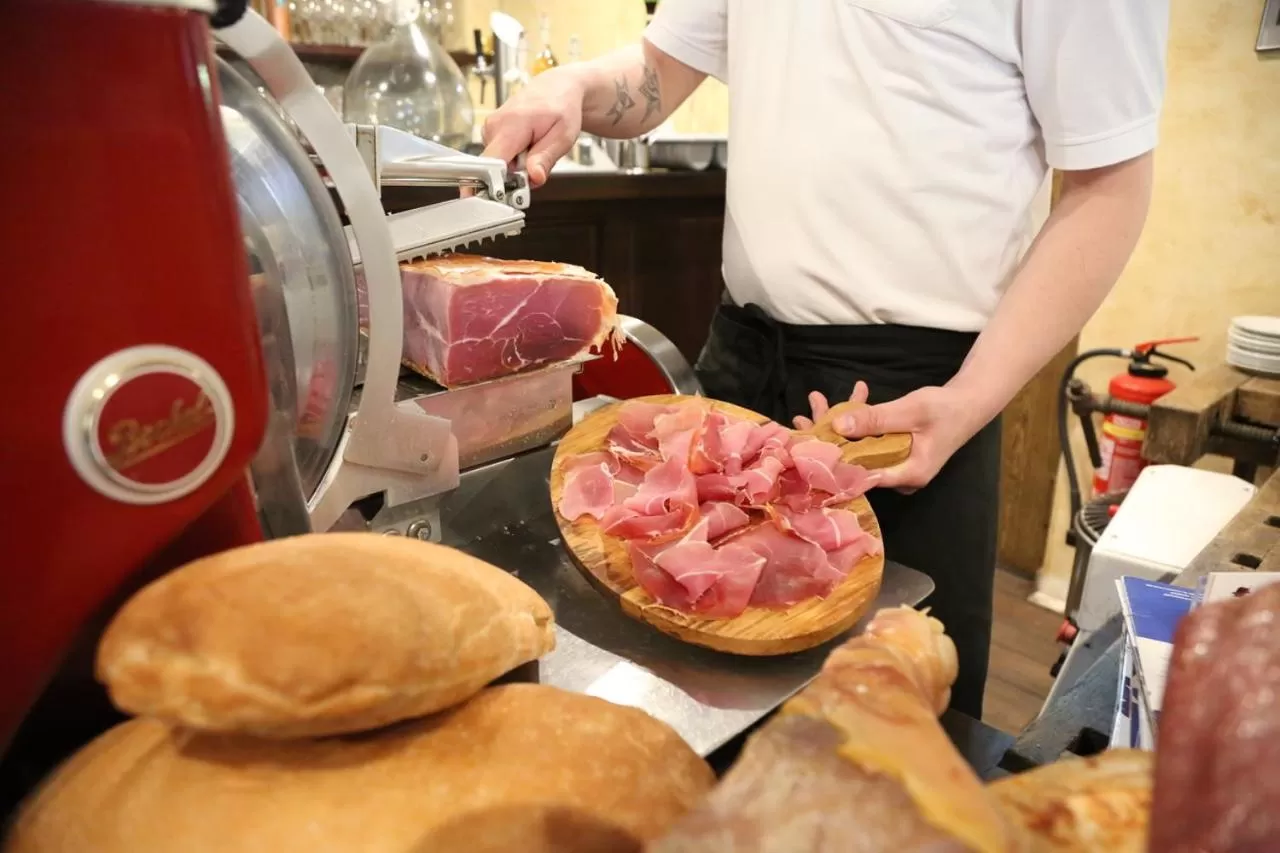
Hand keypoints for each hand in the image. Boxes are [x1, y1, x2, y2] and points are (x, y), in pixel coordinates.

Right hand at [479, 67, 585, 186]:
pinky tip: (526, 147)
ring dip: (518, 168)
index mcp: (510, 126)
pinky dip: (514, 159)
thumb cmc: (562, 108)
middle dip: (516, 177)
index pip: (490, 164)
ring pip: (499, 166)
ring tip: (534, 150)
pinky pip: (500, 158)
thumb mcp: (563, 136)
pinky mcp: (490, 133)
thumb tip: (534, 178)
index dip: (495, 185)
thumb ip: (545, 158)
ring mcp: (490, 129)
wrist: (557, 89)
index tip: (506, 195)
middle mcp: (494, 127)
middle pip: (496, 170)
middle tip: (538, 165)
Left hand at [793, 383, 979, 493]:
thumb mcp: (910, 411)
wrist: (969, 403)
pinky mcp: (893, 452)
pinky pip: (868, 439)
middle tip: (802, 420)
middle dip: (829, 438)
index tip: (806, 451)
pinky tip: (844, 399)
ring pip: (858, 448)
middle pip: (855, 461)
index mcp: (907, 475)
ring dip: (839, 424)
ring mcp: (896, 465)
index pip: (862, 476)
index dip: (833, 464)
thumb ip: (876, 419)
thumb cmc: (945, 409)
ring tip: (815, 402)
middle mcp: (899, 477)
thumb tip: (839, 425)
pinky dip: (857, 420)